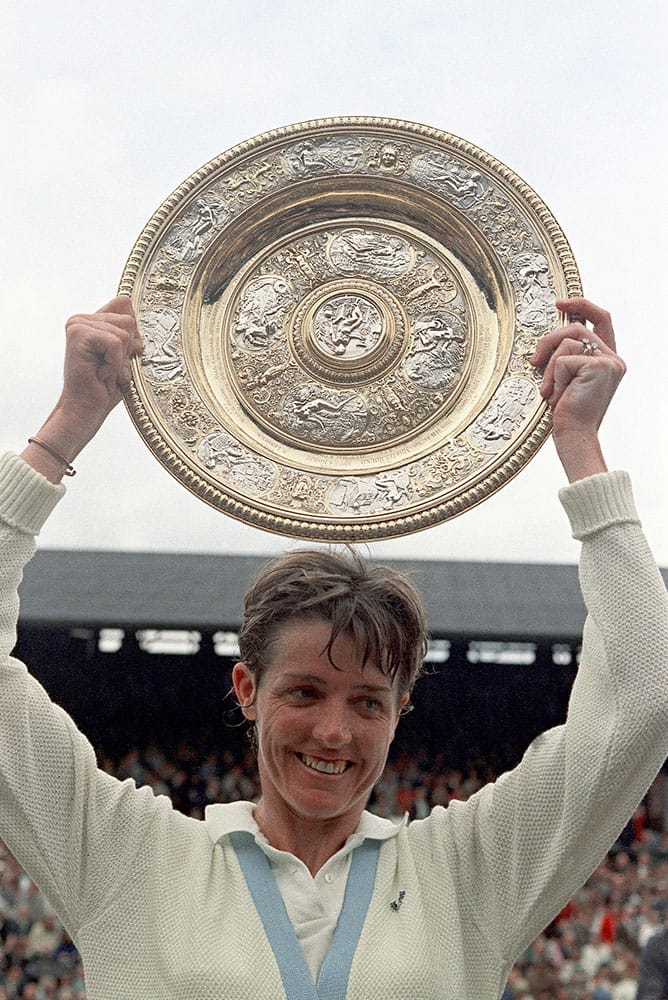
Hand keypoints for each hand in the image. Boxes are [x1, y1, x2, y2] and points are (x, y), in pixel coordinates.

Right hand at [58, 296, 141, 430]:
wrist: (86, 409)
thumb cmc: (104, 387)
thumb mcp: (124, 355)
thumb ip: (126, 329)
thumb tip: (128, 302)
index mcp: (91, 321)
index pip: (125, 307)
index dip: (131, 337)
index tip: (118, 358)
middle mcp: (81, 319)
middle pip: (128, 321)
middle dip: (127, 351)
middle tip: (109, 368)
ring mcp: (78, 324)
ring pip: (123, 333)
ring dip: (120, 360)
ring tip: (104, 372)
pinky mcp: (78, 333)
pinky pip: (115, 342)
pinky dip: (114, 363)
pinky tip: (100, 374)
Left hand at [530, 298, 625, 480]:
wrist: (575, 436)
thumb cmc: (568, 413)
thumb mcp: (568, 379)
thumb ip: (568, 356)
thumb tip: (552, 334)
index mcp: (609, 360)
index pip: (601, 319)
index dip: (582, 305)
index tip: (560, 303)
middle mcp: (614, 359)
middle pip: (576, 327)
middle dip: (549, 341)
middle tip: (534, 360)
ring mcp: (609, 362)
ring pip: (566, 341)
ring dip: (548, 367)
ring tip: (550, 390)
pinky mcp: (598, 367)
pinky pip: (562, 359)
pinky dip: (552, 377)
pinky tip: (557, 396)